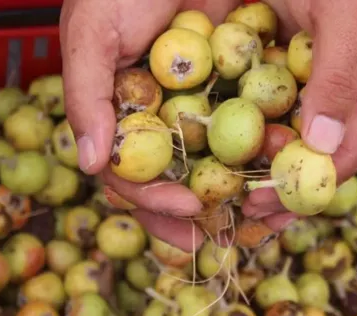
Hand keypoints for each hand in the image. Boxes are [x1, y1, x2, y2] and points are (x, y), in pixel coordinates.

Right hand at [60, 0, 239, 251]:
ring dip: (224, 198)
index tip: (188, 207)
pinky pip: (238, 133)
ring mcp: (188, 110)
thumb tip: (88, 164)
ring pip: (204, 166)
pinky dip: (252, 158)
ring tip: (251, 224)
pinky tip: (271, 176)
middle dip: (188, 216)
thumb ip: (85, 97)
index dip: (152, 200)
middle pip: (167, 183)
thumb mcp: (90, 34)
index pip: (128, 176)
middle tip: (217, 239)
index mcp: (119, 119)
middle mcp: (153, 122)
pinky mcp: (225, 93)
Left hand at [243, 0, 356, 221]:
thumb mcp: (347, 13)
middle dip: (283, 188)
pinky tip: (216, 158)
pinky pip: (262, 112)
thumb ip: (340, 78)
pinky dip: (242, 136)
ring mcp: (314, 84)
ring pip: (288, 140)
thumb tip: (323, 149)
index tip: (272, 205)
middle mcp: (350, 91)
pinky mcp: (281, 73)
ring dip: (258, 172)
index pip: (353, 148)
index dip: (313, 183)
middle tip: (246, 215)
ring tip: (228, 201)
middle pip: (319, 155)